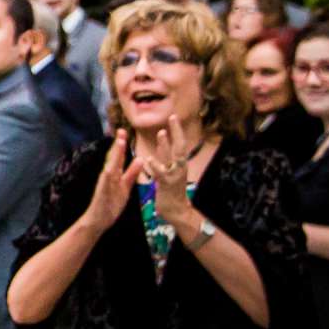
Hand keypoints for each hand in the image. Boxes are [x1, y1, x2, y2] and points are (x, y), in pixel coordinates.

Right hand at [81, 128, 136, 232]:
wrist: (98, 220)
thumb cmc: (111, 204)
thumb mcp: (125, 187)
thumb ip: (132, 173)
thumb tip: (140, 159)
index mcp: (115, 175)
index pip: (119, 157)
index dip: (122, 145)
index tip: (124, 132)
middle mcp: (108, 176)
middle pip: (114, 158)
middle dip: (118, 144)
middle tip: (121, 131)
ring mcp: (104, 183)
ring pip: (110, 166)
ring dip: (114, 155)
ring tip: (119, 143)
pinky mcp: (102, 192)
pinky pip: (106, 183)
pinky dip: (108, 174)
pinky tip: (110, 167)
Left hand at [147, 113, 200, 228]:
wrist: (176, 211)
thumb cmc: (172, 191)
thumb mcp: (170, 171)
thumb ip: (166, 157)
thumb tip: (164, 142)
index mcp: (178, 164)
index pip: (179, 144)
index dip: (176, 131)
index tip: (173, 117)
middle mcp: (179, 168)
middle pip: (179, 146)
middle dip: (176, 132)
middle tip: (173, 117)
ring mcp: (174, 176)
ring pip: (171, 158)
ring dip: (165, 145)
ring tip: (161, 133)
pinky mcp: (166, 185)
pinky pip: (161, 174)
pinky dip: (155, 166)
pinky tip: (149, 159)